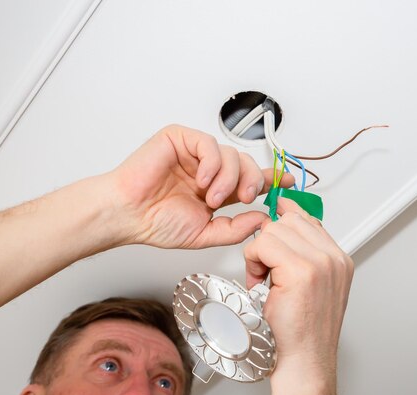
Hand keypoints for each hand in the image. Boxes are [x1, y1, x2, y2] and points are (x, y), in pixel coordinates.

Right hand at [109, 124, 292, 248]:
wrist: (128, 215)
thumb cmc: (156, 222)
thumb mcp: (205, 233)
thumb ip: (234, 228)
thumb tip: (262, 219)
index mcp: (216, 189)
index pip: (249, 178)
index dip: (270, 178)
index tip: (288, 181)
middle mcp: (209, 169)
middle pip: (246, 164)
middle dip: (251, 181)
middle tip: (243, 198)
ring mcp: (195, 154)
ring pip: (231, 154)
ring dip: (228, 178)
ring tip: (211, 196)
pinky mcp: (180, 139)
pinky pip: (209, 144)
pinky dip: (212, 163)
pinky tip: (202, 180)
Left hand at [244, 198, 353, 394]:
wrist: (305, 361)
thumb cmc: (303, 331)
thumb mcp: (312, 286)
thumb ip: (304, 255)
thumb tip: (284, 225)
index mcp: (339, 259)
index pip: (308, 218)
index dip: (284, 217)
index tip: (272, 217)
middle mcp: (333, 258)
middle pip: (289, 220)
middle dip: (268, 240)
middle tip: (265, 269)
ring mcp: (320, 263)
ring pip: (274, 230)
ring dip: (259, 252)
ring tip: (263, 278)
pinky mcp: (301, 271)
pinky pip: (264, 245)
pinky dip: (253, 261)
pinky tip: (259, 282)